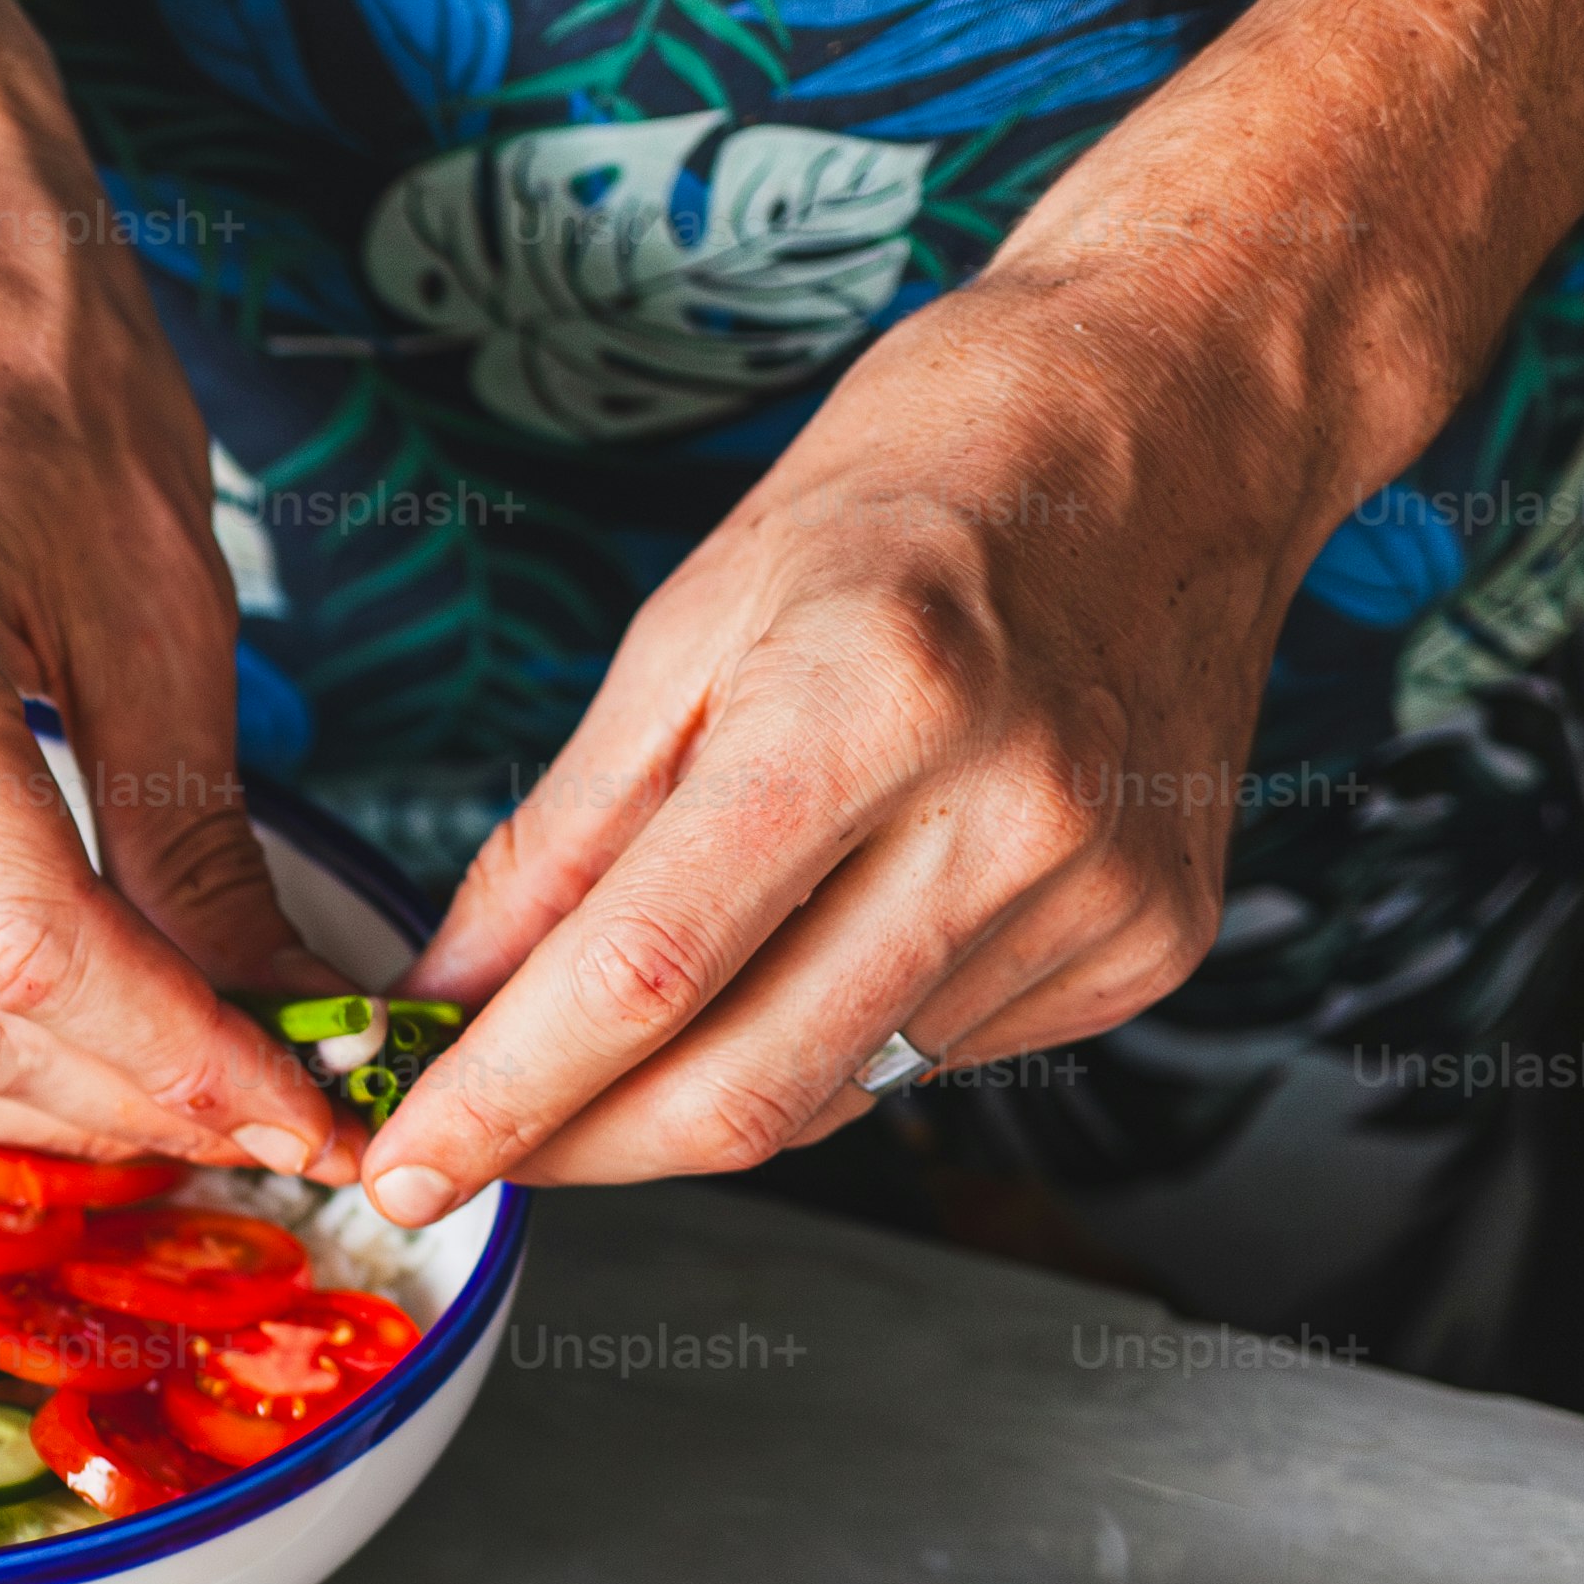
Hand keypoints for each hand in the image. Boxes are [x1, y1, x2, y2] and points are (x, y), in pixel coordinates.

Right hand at [0, 242, 352, 1174]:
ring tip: (200, 1102)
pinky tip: (89, 1050)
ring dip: (52, 1108)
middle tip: (288, 1120)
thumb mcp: (164, 604)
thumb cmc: (27, 361)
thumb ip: (206, 842)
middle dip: (135, 1106)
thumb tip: (284, 1022)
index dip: (185, 1066)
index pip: (31, 957)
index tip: (316, 1115)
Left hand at [365, 268, 1314, 1221]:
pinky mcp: (1146, 944)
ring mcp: (1094, 894)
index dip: (505, 1098)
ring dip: (693, 1099)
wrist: (1177, 418)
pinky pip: (928, 1063)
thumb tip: (451, 998)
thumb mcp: (688, 626)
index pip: (646, 974)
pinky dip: (825, 1044)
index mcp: (872, 704)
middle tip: (475, 1150)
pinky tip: (814, 952)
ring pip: (829, 1096)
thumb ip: (561, 839)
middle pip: (743, 1090)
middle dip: (579, 1149)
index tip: (407, 1165)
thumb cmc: (924, 485)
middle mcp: (1008, 815)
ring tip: (633, 1027)